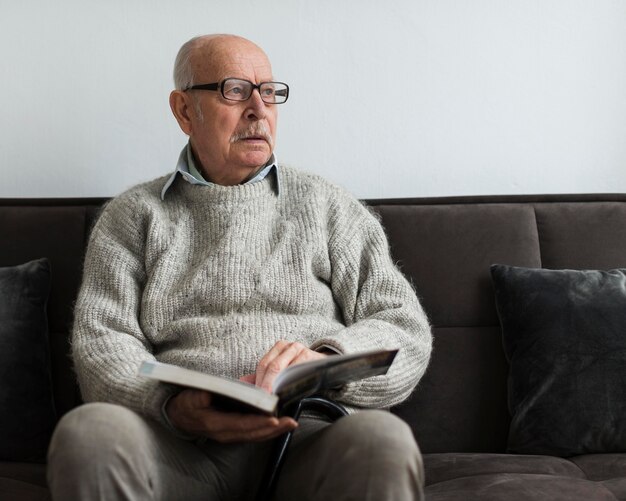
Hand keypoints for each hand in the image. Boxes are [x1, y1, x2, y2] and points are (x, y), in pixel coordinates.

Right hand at [165, 389, 296, 442]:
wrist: (179, 415)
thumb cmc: (187, 403)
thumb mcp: (191, 396)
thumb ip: (202, 395)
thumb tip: (211, 393)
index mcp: (215, 423)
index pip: (241, 424)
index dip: (258, 422)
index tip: (274, 419)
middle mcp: (224, 433)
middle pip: (252, 433)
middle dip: (273, 429)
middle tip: (291, 422)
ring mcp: (229, 436)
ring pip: (255, 436)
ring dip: (274, 432)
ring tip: (290, 424)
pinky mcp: (234, 434)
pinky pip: (253, 435)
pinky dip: (267, 431)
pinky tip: (279, 426)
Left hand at [243, 341, 328, 393]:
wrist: (325, 365)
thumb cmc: (301, 369)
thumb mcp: (283, 370)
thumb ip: (264, 376)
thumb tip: (242, 382)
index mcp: (278, 348)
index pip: (263, 364)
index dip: (259, 381)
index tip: (256, 396)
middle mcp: (288, 346)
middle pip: (271, 366)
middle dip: (266, 384)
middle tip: (263, 399)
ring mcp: (299, 349)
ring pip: (283, 368)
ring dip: (277, 384)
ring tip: (273, 397)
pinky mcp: (310, 355)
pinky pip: (298, 369)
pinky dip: (291, 381)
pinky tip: (288, 390)